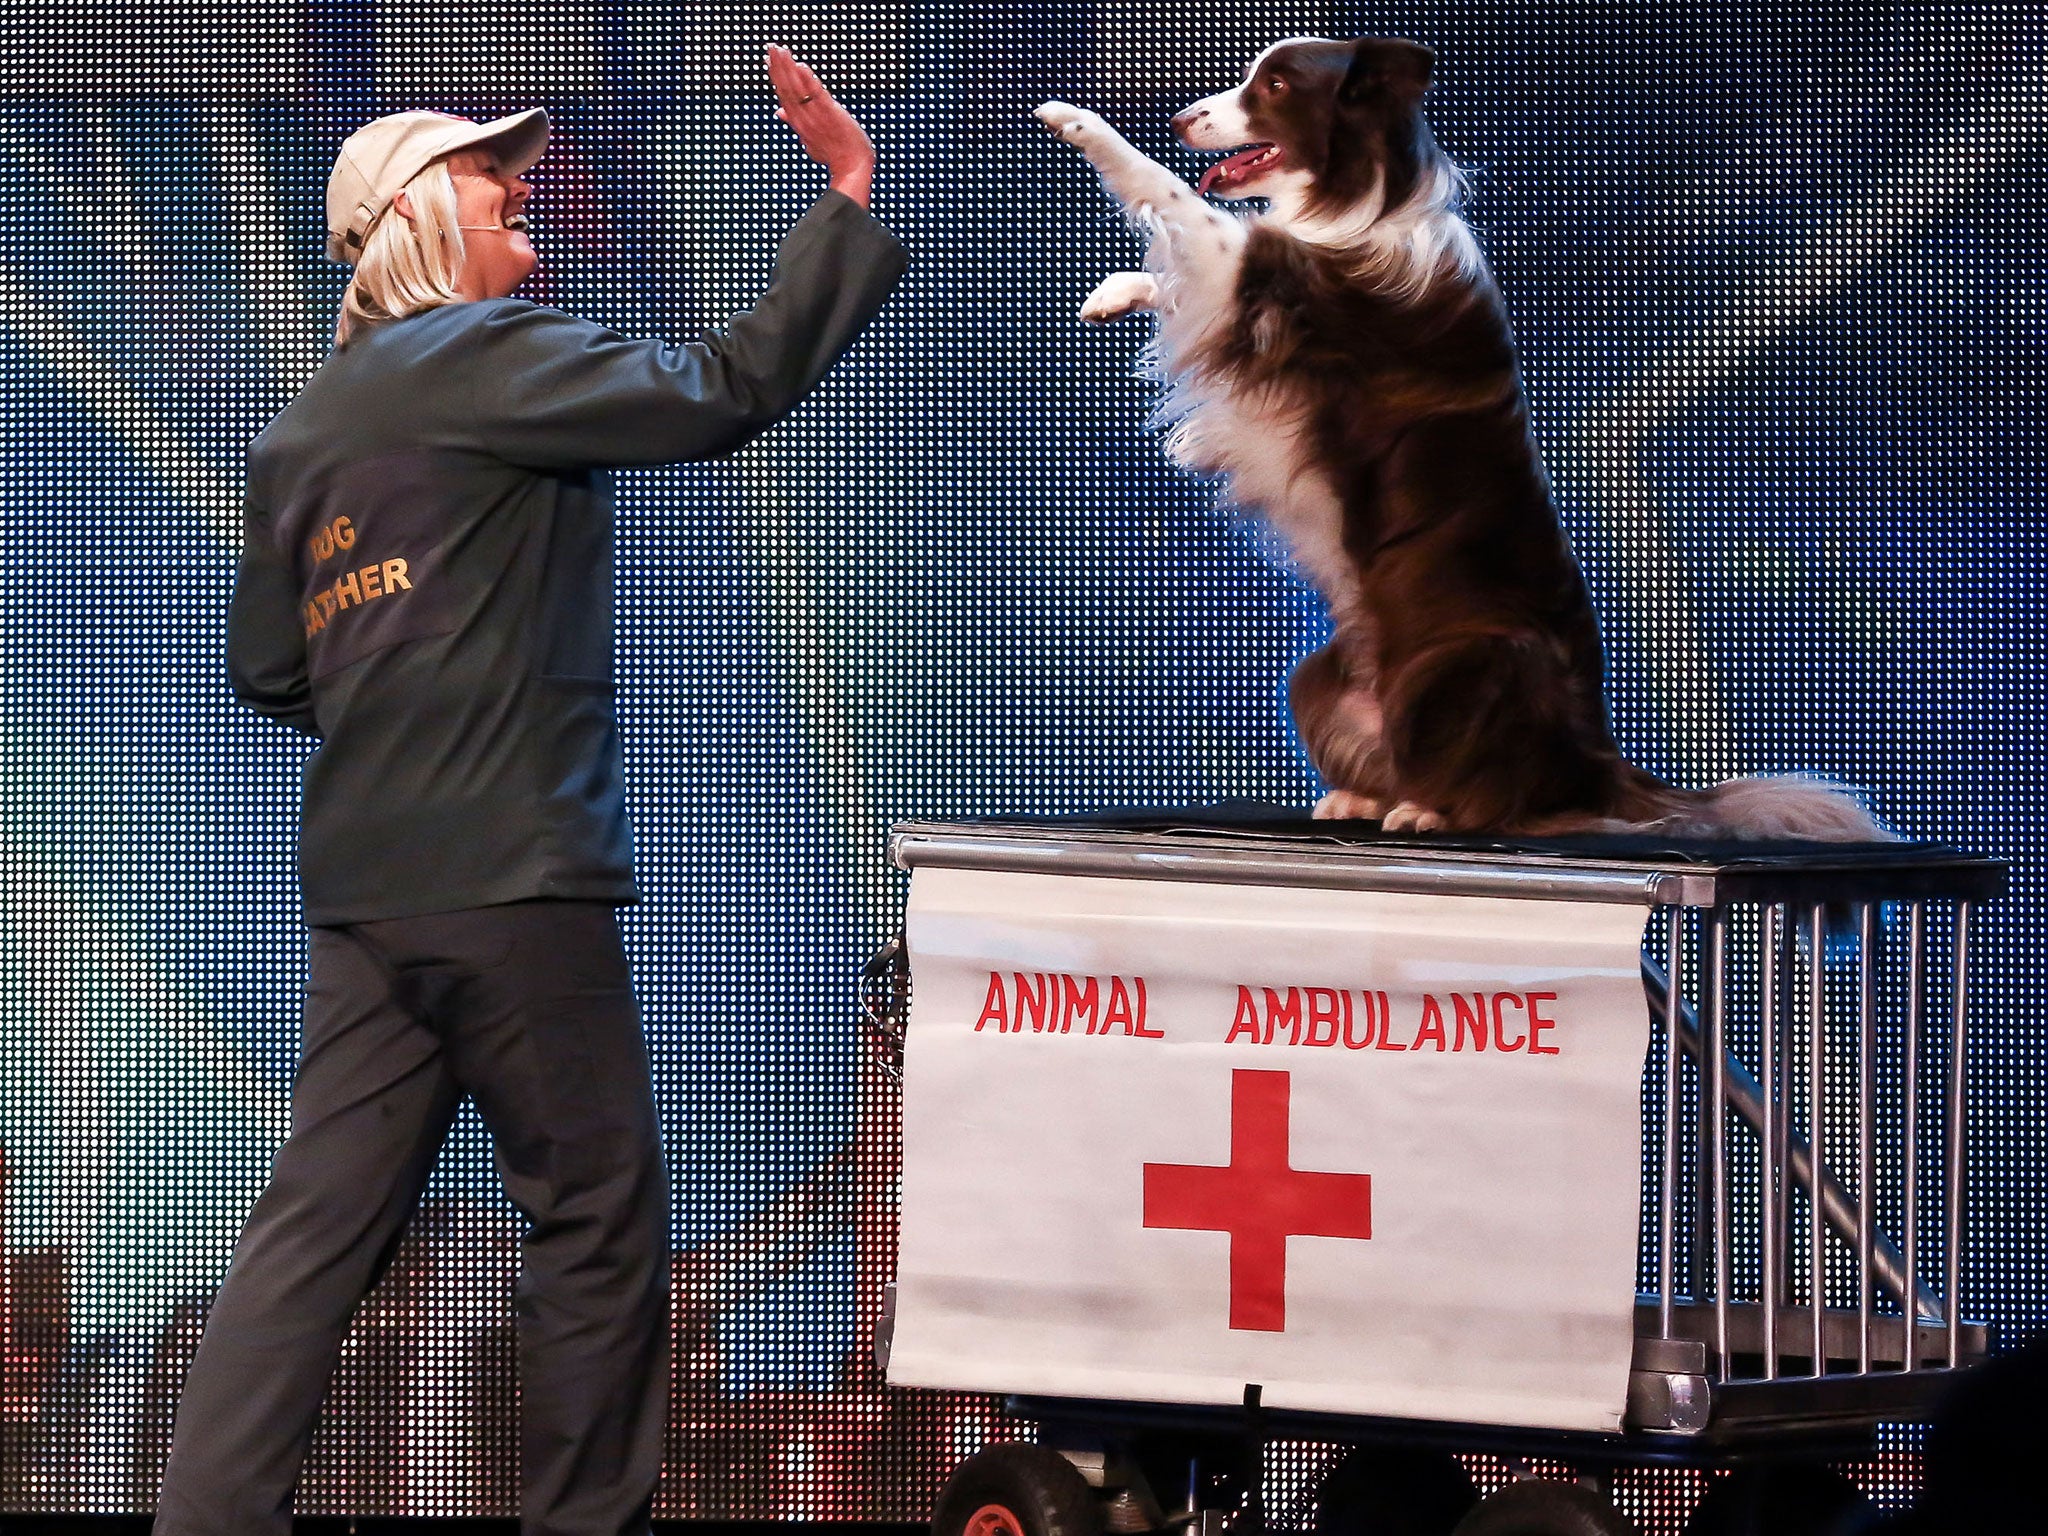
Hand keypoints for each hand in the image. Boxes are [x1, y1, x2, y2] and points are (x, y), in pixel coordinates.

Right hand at [767, 44, 875, 206]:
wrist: (852, 167)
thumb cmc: (833, 154)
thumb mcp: (809, 139)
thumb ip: (793, 123)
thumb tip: (778, 112)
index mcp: (798, 123)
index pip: (783, 94)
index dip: (775, 76)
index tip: (768, 59)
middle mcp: (803, 118)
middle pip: (786, 89)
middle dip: (778, 67)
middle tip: (770, 47)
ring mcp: (816, 116)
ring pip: (797, 89)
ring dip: (788, 67)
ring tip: (781, 50)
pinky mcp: (830, 114)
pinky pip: (816, 94)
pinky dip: (808, 80)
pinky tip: (801, 66)